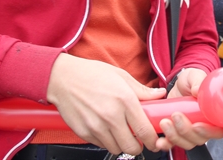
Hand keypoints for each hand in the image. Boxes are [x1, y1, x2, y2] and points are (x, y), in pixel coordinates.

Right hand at [47, 54, 166, 155]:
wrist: (63, 78)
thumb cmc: (91, 74)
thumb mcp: (121, 76)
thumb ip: (142, 90)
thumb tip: (159, 95)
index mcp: (124, 100)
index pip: (144, 130)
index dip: (153, 140)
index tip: (155, 140)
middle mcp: (111, 116)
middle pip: (131, 146)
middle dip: (138, 146)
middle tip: (139, 139)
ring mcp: (96, 126)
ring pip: (116, 149)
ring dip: (122, 144)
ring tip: (121, 132)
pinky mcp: (84, 133)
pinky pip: (101, 145)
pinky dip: (107, 141)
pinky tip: (106, 129)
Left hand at [158, 68, 222, 150]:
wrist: (176, 84)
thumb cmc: (191, 80)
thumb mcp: (195, 76)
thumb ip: (198, 82)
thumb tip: (197, 91)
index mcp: (214, 115)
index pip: (218, 131)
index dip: (208, 131)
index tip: (196, 125)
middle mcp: (205, 126)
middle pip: (200, 139)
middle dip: (186, 131)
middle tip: (175, 115)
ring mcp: (191, 131)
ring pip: (187, 143)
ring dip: (174, 136)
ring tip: (164, 121)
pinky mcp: (177, 133)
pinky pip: (173, 144)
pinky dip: (166, 144)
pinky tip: (160, 140)